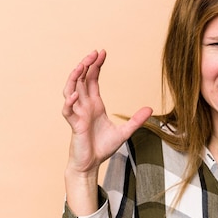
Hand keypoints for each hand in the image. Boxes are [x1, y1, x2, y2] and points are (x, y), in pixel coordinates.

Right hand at [62, 50, 152, 176]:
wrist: (91, 164)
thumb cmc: (103, 148)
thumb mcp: (124, 132)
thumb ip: (136, 120)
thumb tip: (150, 109)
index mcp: (94, 104)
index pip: (92, 79)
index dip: (96, 66)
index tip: (102, 52)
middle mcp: (84, 106)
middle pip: (81, 79)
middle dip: (86, 65)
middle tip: (94, 52)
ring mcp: (78, 114)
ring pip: (70, 90)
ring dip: (74, 77)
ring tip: (81, 66)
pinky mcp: (74, 125)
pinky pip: (68, 111)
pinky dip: (70, 102)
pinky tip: (76, 95)